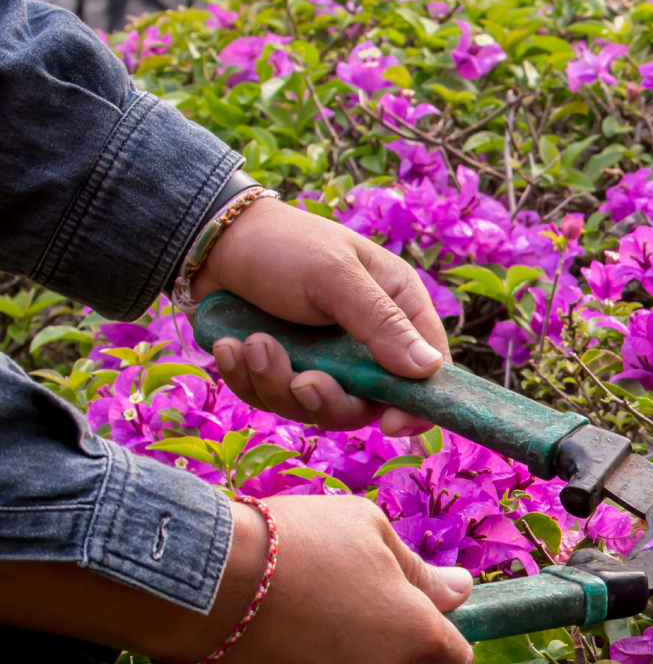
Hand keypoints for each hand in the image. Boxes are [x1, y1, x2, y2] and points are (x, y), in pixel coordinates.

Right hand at [0, 495, 475, 663]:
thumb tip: (462, 592)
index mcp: (415, 638)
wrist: (199, 583)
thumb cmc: (295, 543)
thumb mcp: (368, 531)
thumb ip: (420, 571)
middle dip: (369, 649)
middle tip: (323, 603)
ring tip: (277, 620)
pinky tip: (250, 648)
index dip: (438, 647)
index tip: (414, 628)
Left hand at [193, 197, 449, 435]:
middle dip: (328, 399)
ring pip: (316, 406)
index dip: (415, 404)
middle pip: (368, 403)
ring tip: (252, 345)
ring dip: (278, 384)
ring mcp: (324, 358)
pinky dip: (248, 379)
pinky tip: (230, 347)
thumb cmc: (285, 244)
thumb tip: (428, 367)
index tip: (390, 423)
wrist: (214, 240)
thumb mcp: (335, 275)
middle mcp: (367, 341)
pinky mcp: (284, 367)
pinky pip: (273, 398)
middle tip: (300, 380)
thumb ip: (381, 321)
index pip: (428, 370)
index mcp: (398, 309)